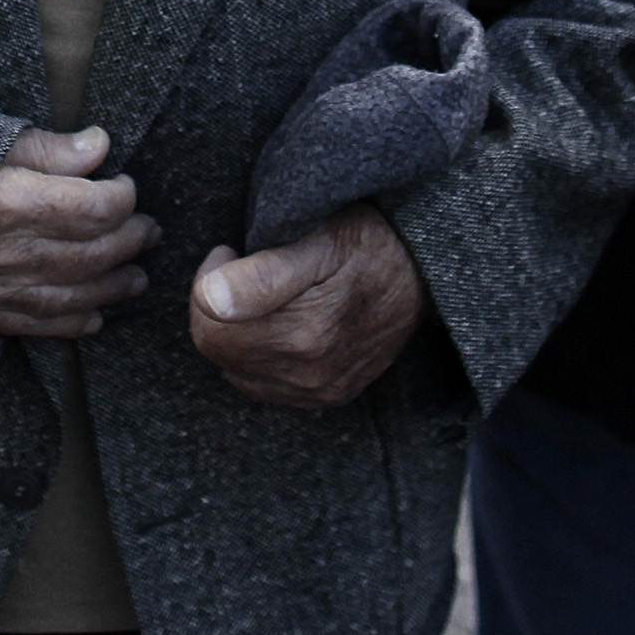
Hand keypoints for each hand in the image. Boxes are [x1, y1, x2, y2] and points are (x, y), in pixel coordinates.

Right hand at [0, 126, 157, 338]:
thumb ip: (46, 149)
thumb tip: (99, 147)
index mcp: (5, 201)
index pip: (91, 207)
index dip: (122, 197)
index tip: (127, 185)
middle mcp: (1, 252)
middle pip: (90, 253)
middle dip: (129, 241)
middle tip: (149, 230)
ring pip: (72, 295)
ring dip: (113, 286)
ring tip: (137, 275)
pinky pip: (37, 324)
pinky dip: (74, 321)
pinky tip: (97, 314)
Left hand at [189, 205, 424, 409]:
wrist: (426, 271)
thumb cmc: (370, 243)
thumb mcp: (321, 237)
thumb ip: (264, 273)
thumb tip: (210, 299)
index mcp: (305, 332)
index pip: (208, 326)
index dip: (208, 282)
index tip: (232, 254)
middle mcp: (311, 372)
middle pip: (219, 350)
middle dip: (217, 308)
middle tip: (244, 269)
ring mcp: (319, 389)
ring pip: (236, 368)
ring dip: (238, 331)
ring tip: (267, 294)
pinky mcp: (327, 396)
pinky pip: (262, 384)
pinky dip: (258, 354)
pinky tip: (281, 321)